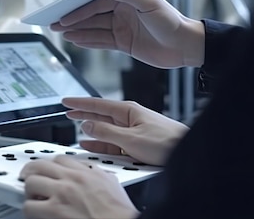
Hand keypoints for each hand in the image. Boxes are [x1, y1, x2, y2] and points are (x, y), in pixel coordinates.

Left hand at [20, 155, 138, 218]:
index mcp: (87, 172)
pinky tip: (34, 212)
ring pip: (31, 182)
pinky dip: (29, 209)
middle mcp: (72, 179)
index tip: (47, 169)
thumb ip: (99, 175)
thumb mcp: (113, 185)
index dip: (50, 165)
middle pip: (40, 165)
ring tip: (31, 196)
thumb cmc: (120, 213)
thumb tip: (94, 173)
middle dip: (32, 171)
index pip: (60, 159)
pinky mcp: (54, 210)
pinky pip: (29, 205)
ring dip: (29, 190)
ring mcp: (61, 193)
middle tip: (28, 177)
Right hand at [50, 0, 204, 67]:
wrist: (185, 47)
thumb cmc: (171, 20)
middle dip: (72, 18)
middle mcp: (120, 9)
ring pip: (93, 28)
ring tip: (59, 33)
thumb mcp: (149, 3)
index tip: (63, 10)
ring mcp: (120, 26)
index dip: (78, 6)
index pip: (96, 0)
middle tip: (53, 23)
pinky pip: (100, 41)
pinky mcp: (123, 42)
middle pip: (90, 13)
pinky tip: (74, 41)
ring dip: (76, 30)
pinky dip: (87, 41)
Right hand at [64, 97, 188, 165]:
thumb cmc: (166, 142)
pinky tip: (93, 145)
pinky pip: (115, 142)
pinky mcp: (138, 143)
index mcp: (128, 110)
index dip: (80, 103)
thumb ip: (106, 132)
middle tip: (68, 112)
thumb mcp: (130, 138)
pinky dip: (102, 143)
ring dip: (92, 132)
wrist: (187, 151)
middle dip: (83, 114)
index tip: (66, 101)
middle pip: (100, 115)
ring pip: (107, 130)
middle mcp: (130, 118)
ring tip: (77, 131)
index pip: (97, 104)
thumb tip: (86, 126)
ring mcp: (134, 130)